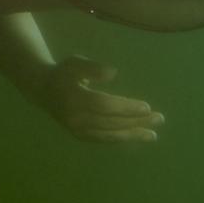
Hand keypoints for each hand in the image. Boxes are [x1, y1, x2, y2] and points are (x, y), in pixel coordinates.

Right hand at [38, 57, 164, 143]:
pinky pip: (104, 139)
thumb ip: (92, 68)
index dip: (126, 107)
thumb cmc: (63, 73)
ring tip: (153, 134)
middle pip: (111, 123)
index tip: (147, 106)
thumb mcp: (75, 63)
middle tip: (159, 119)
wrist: (44, 90)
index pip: (105, 106)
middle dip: (136, 122)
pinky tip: (136, 137)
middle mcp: (77, 120)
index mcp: (75, 100)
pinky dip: (121, 139)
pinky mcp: (82, 136)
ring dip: (133, 135)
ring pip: (110, 135)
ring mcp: (79, 131)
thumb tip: (113, 72)